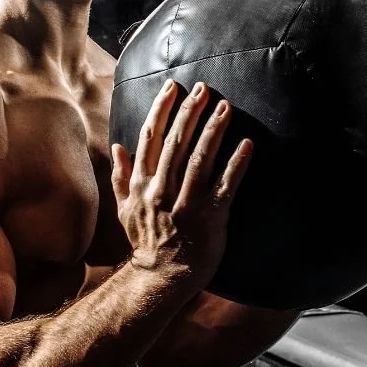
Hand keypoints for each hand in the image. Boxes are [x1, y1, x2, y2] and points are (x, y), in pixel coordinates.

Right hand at [111, 80, 251, 290]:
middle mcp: (162, 190)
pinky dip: (236, 165)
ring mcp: (186, 204)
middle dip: (190, 112)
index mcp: (142, 185)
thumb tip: (118, 147)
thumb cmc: (145, 242)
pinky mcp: (210, 218)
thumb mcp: (124, 210)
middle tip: (204, 88)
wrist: (160, 278)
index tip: (173, 88)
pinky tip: (248, 145)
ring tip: (225, 107)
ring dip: (213, 131)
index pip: (150, 138)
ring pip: (199, 159)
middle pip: (175, 142)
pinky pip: (225, 187)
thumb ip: (121, 177)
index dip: (161, 110)